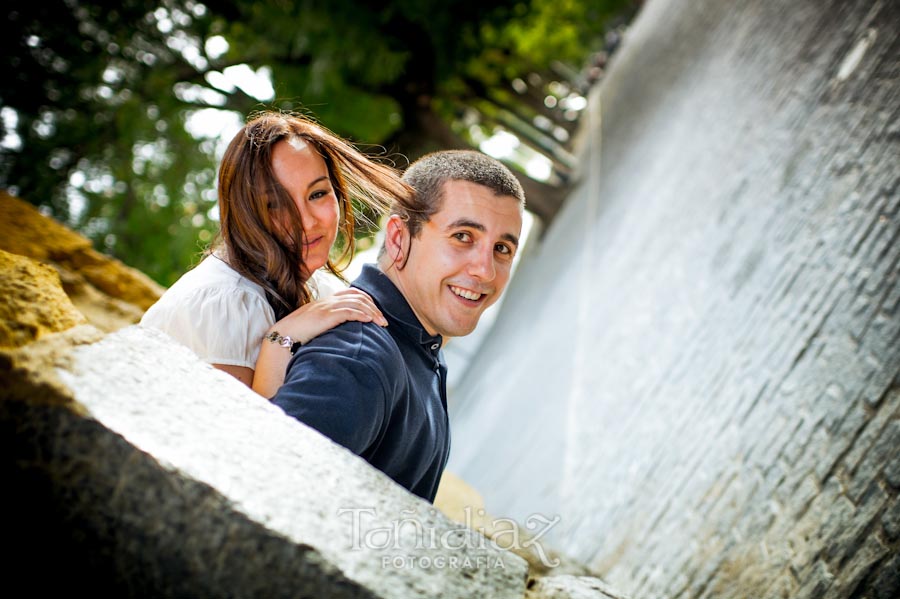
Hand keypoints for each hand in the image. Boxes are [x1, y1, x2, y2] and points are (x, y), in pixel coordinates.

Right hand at [271, 288, 386, 344]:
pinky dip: (361, 315)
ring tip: (381, 323)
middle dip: (374, 308)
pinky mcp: (326, 316)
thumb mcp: (316, 322)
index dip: (368, 301)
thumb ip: (329, 319)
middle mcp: (328, 300)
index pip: (353, 293)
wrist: (284, 334)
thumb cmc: (298, 332)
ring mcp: (327, 307)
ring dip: (372, 313)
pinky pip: (348, 312)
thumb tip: (341, 328)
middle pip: (359, 297)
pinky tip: (369, 321)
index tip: (376, 313)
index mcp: (327, 300)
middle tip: (383, 321)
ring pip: (357, 304)